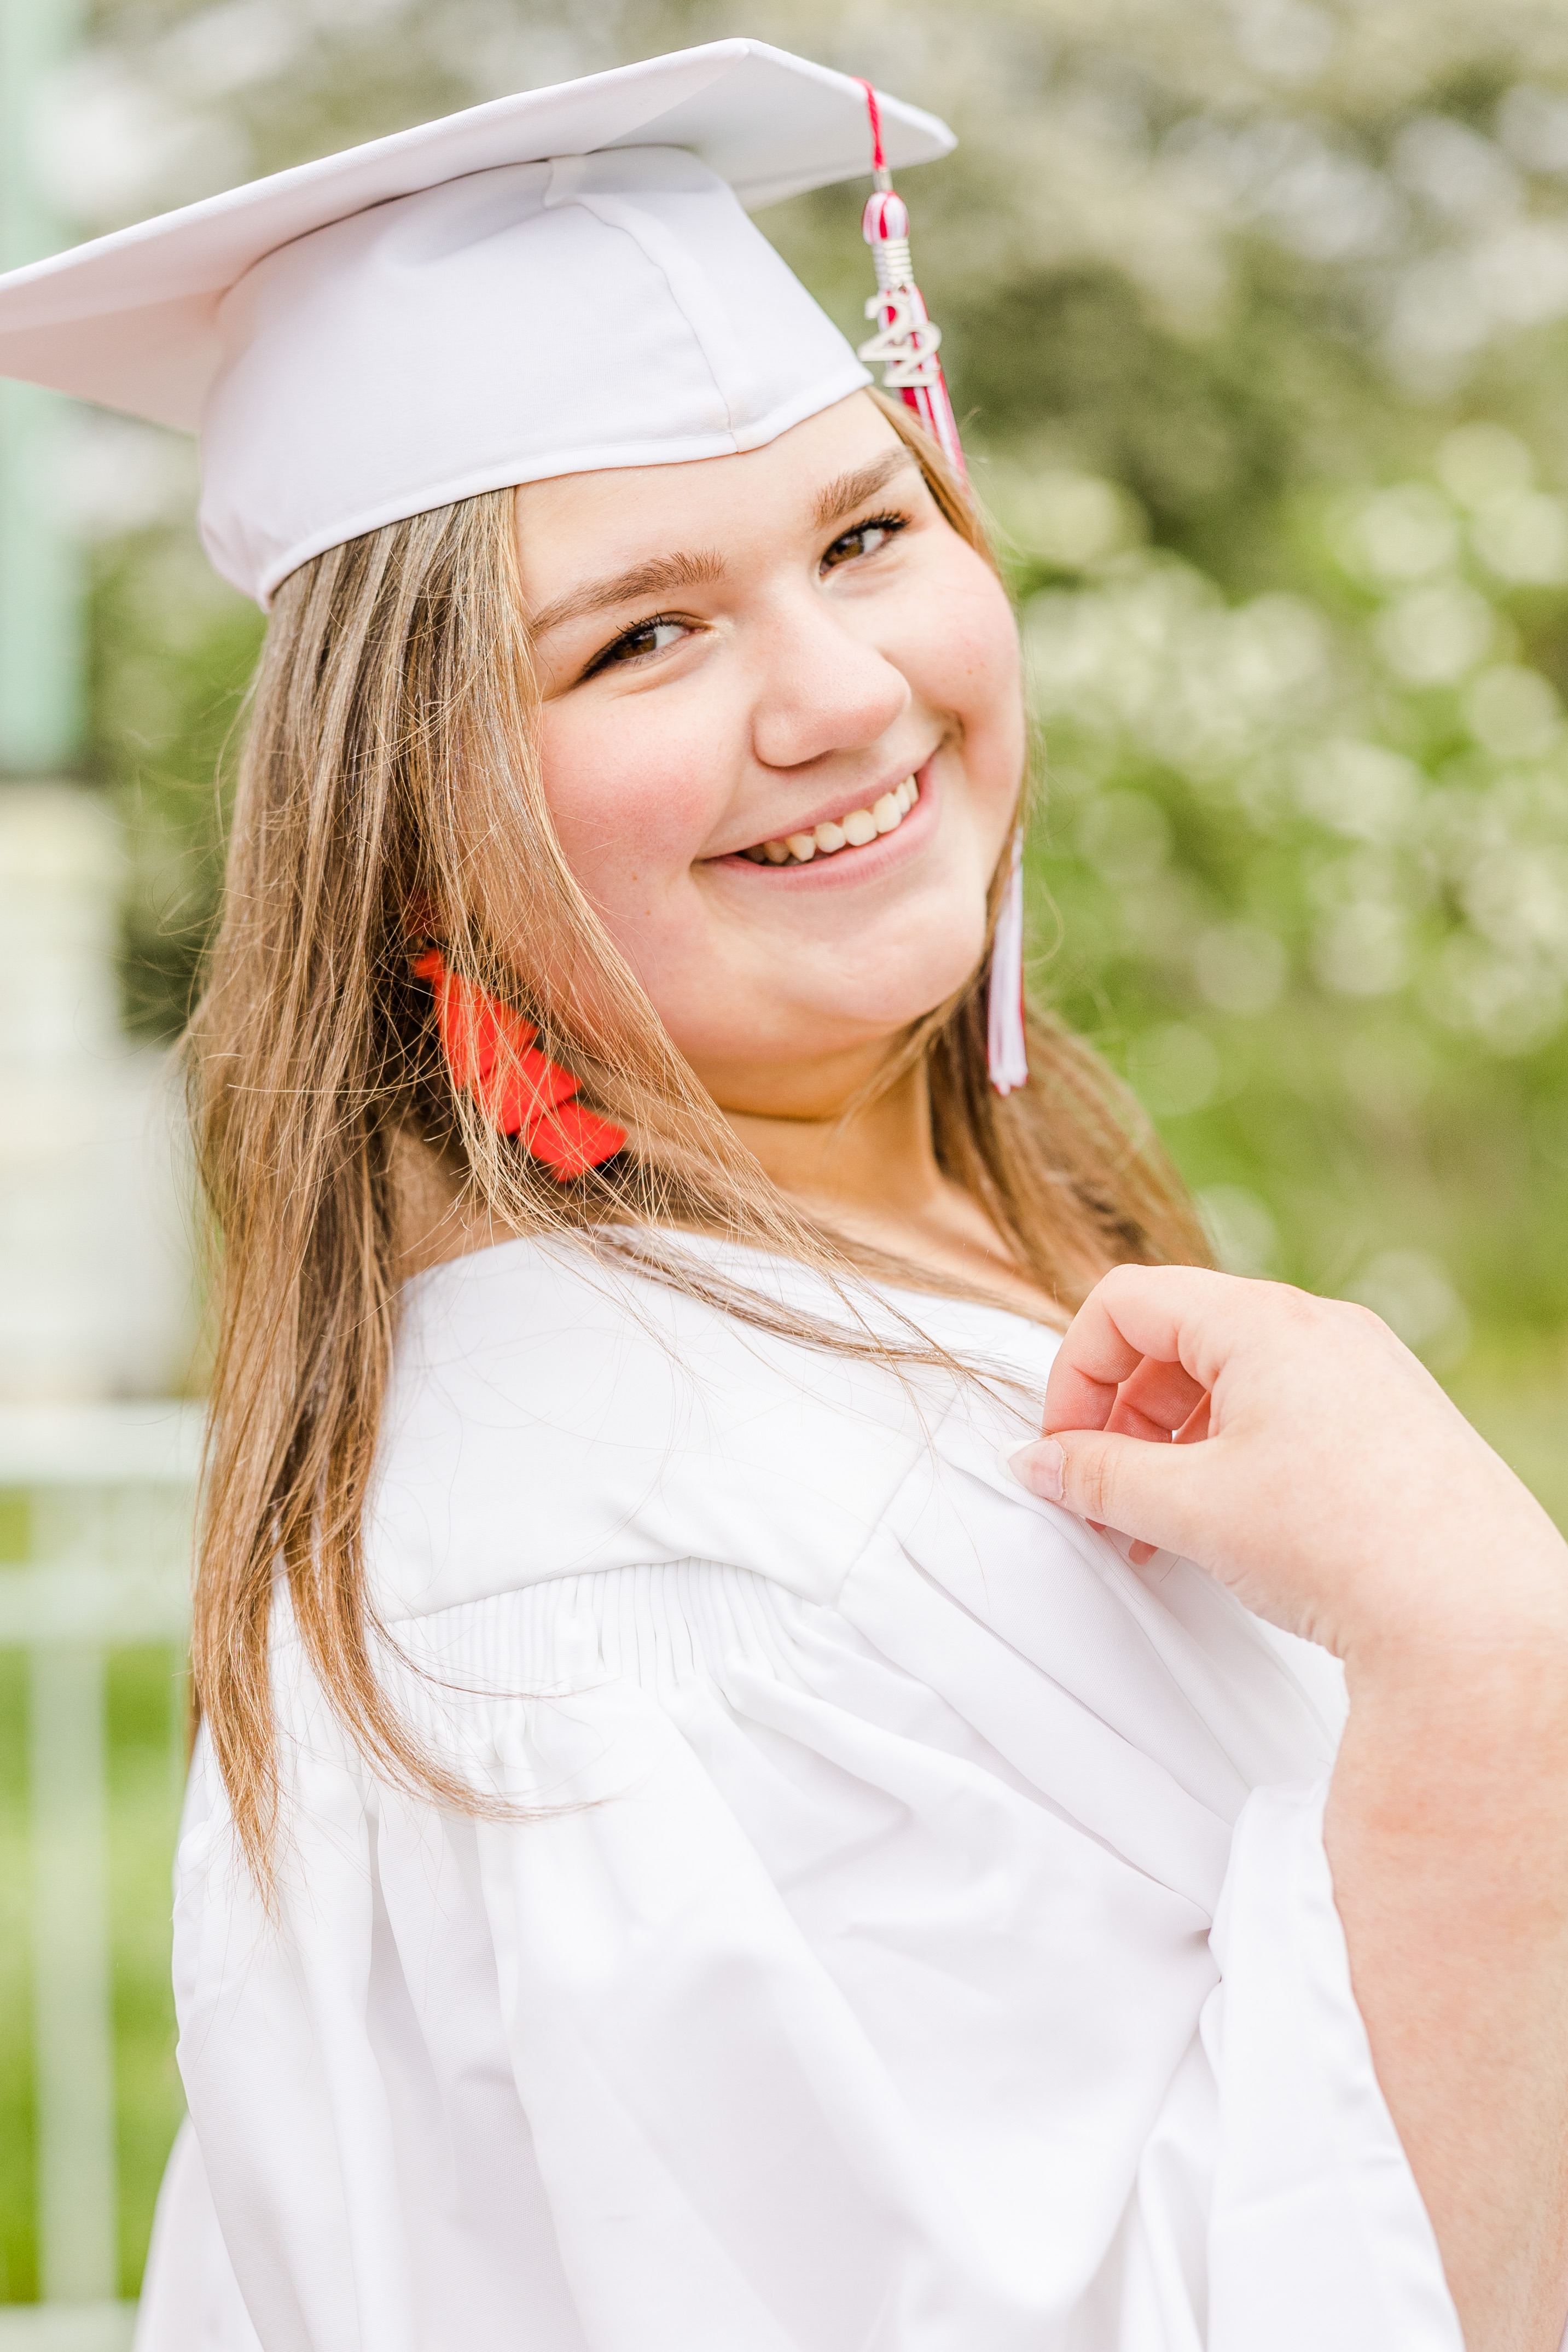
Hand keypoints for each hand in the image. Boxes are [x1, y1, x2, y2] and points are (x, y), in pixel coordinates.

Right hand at [1010, 1264, 1567, 1671]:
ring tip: (1153, 1528)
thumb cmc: (1346, 1545)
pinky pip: (1284, 1411)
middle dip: (1121, 1418)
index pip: (1126, 1302)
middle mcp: (1321, 1328)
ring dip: (1171, 1445)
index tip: (1062, 1447)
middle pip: (1177, 1338)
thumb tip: (1041, 1461)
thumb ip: (1097, 1475)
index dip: (1074, 1373)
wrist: (1474, 1618)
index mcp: (1265, 1321)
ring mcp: (1365, 1371)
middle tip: (1101, 1496)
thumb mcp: (1191, 1507)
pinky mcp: (1391, 1420)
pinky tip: (1223, 1528)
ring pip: (1230, 1380)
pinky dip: (1232, 1455)